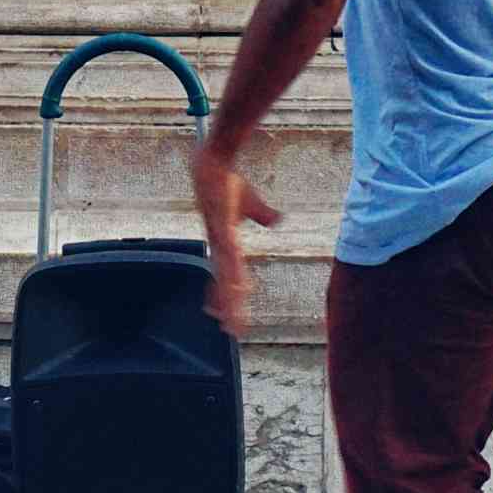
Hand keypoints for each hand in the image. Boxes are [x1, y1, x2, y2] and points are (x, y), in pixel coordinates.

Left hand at [190, 136, 281, 334]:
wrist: (213, 162)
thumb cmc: (227, 182)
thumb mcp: (250, 203)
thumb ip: (263, 214)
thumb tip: (278, 221)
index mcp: (226, 244)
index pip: (228, 277)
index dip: (228, 298)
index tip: (228, 317)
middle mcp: (220, 245)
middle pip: (226, 283)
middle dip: (229, 307)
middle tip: (231, 331)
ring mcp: (220, 236)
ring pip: (227, 274)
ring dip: (230, 297)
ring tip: (232, 317)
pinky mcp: (221, 225)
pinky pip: (229, 251)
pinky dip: (232, 269)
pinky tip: (237, 285)